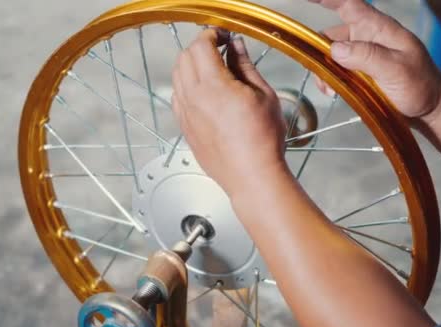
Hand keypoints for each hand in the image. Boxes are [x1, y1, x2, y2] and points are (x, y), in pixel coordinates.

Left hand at [171, 29, 287, 198]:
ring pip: (177, 77)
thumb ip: (245, 66)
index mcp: (214, 86)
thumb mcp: (263, 95)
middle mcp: (193, 99)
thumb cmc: (261, 142)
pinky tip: (203, 91)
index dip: (211, 35)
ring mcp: (186, 115)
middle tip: (218, 49)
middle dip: (199, 47)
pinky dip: (185, 87)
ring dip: (190, 66)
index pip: (201, 46)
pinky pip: (177, 99)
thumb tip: (236, 47)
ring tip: (211, 69)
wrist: (251, 176)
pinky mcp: (185, 129)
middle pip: (184, 58)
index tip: (222, 36)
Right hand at [311, 0, 440, 121]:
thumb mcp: (397, 70)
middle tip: (320, 72)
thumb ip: (367, 56)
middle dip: (319, 52)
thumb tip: (335, 49)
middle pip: (330, 34)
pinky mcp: (357, 71)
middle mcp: (366, 37)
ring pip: (329, 55)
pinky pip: (333, 70)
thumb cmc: (420, 85)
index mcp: (378, 28)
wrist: (429, 107)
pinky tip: (333, 91)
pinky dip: (327, 80)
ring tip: (330, 88)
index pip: (348, 4)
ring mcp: (361, 55)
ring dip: (323, 70)